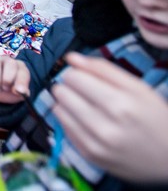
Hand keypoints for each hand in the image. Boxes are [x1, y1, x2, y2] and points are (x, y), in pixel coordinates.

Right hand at [0, 56, 29, 103]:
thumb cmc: (7, 90)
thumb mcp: (15, 94)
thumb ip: (20, 92)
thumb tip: (20, 91)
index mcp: (20, 67)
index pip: (23, 71)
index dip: (21, 81)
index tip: (19, 91)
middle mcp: (8, 61)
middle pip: (10, 63)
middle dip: (7, 78)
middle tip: (5, 88)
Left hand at [52, 53, 167, 182]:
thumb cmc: (156, 119)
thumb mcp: (138, 88)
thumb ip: (102, 69)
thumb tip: (71, 57)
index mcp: (119, 104)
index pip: (73, 77)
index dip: (77, 73)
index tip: (85, 77)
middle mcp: (104, 126)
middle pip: (61, 93)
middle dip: (69, 87)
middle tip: (85, 92)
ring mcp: (94, 144)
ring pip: (58, 110)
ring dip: (67, 103)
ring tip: (85, 106)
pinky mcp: (88, 155)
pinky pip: (63, 128)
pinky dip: (70, 120)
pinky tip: (86, 121)